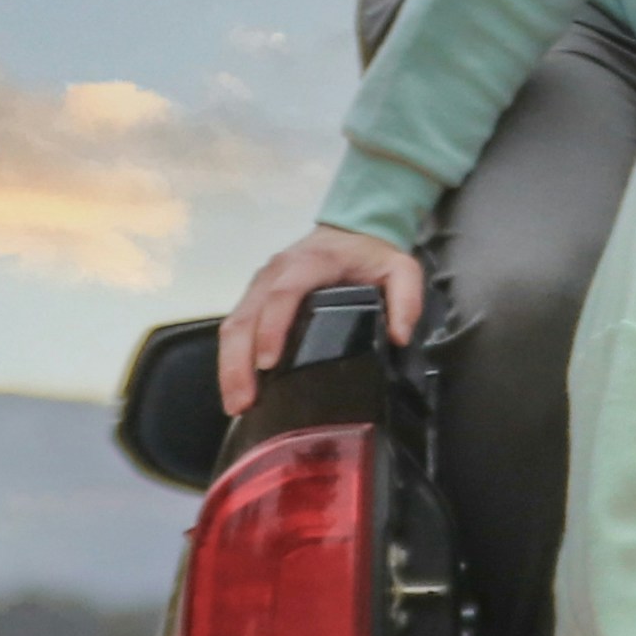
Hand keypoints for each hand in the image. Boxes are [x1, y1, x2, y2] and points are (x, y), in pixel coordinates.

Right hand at [219, 224, 423, 414]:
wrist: (351, 231)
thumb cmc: (372, 254)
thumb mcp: (402, 269)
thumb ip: (406, 299)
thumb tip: (399, 337)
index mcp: (310, 263)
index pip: (282, 295)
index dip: (271, 329)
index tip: (268, 365)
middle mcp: (275, 272)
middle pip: (246, 317)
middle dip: (239, 362)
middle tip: (243, 402)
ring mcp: (260, 284)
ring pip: (234, 325)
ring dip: (229, 367)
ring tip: (236, 404)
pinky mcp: (254, 296)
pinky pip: (236, 327)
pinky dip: (231, 359)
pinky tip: (237, 387)